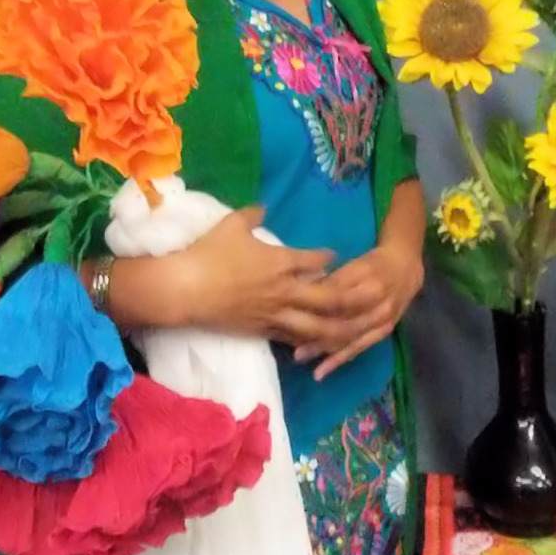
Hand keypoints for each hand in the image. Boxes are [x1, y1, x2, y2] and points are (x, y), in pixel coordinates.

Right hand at [153, 207, 340, 343]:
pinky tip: (322, 346)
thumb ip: (252, 215)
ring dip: (340, 329)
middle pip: (329, 298)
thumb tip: (263, 208)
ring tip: (358, 331)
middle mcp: (285, 290)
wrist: (186, 289)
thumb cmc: (209, 254)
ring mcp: (275, 314)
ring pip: (317, 327)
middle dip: (353, 298)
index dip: (329, 256)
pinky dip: (309, 343)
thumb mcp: (231, 225)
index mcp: (281, 262)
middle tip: (369, 296)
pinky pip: (293, 340)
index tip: (336, 255)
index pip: (315, 259)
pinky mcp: (262, 331)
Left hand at [294, 241, 424, 379]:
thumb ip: (333, 281)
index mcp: (366, 280)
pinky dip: (341, 359)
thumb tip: (305, 294)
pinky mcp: (385, 330)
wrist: (406, 268)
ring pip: (350, 338)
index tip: (290, 317)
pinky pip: (361, 347)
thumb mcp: (353, 264)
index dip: (313, 309)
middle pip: (342, 322)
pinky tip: (323, 370)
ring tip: (301, 359)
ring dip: (325, 351)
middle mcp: (376, 302)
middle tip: (292, 347)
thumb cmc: (373, 264)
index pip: (335, 299)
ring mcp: (382, 319)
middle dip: (316, 336)